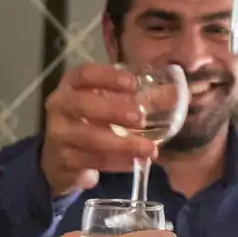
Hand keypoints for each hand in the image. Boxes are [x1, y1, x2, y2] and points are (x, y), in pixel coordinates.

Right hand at [41, 63, 157, 196]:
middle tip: (141, 118)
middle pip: (82, 104)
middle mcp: (60, 106)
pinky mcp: (65, 160)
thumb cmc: (91, 122)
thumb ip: (143, 99)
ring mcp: (59, 135)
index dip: (108, 76)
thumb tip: (178, 93)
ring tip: (149, 149)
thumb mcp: (111, 105)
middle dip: (113, 110)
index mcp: (71, 86)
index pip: (84, 74)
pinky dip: (117, 162)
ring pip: (89, 137)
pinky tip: (136, 162)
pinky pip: (93, 161)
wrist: (61, 158)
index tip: (133, 83)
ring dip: (122, 144)